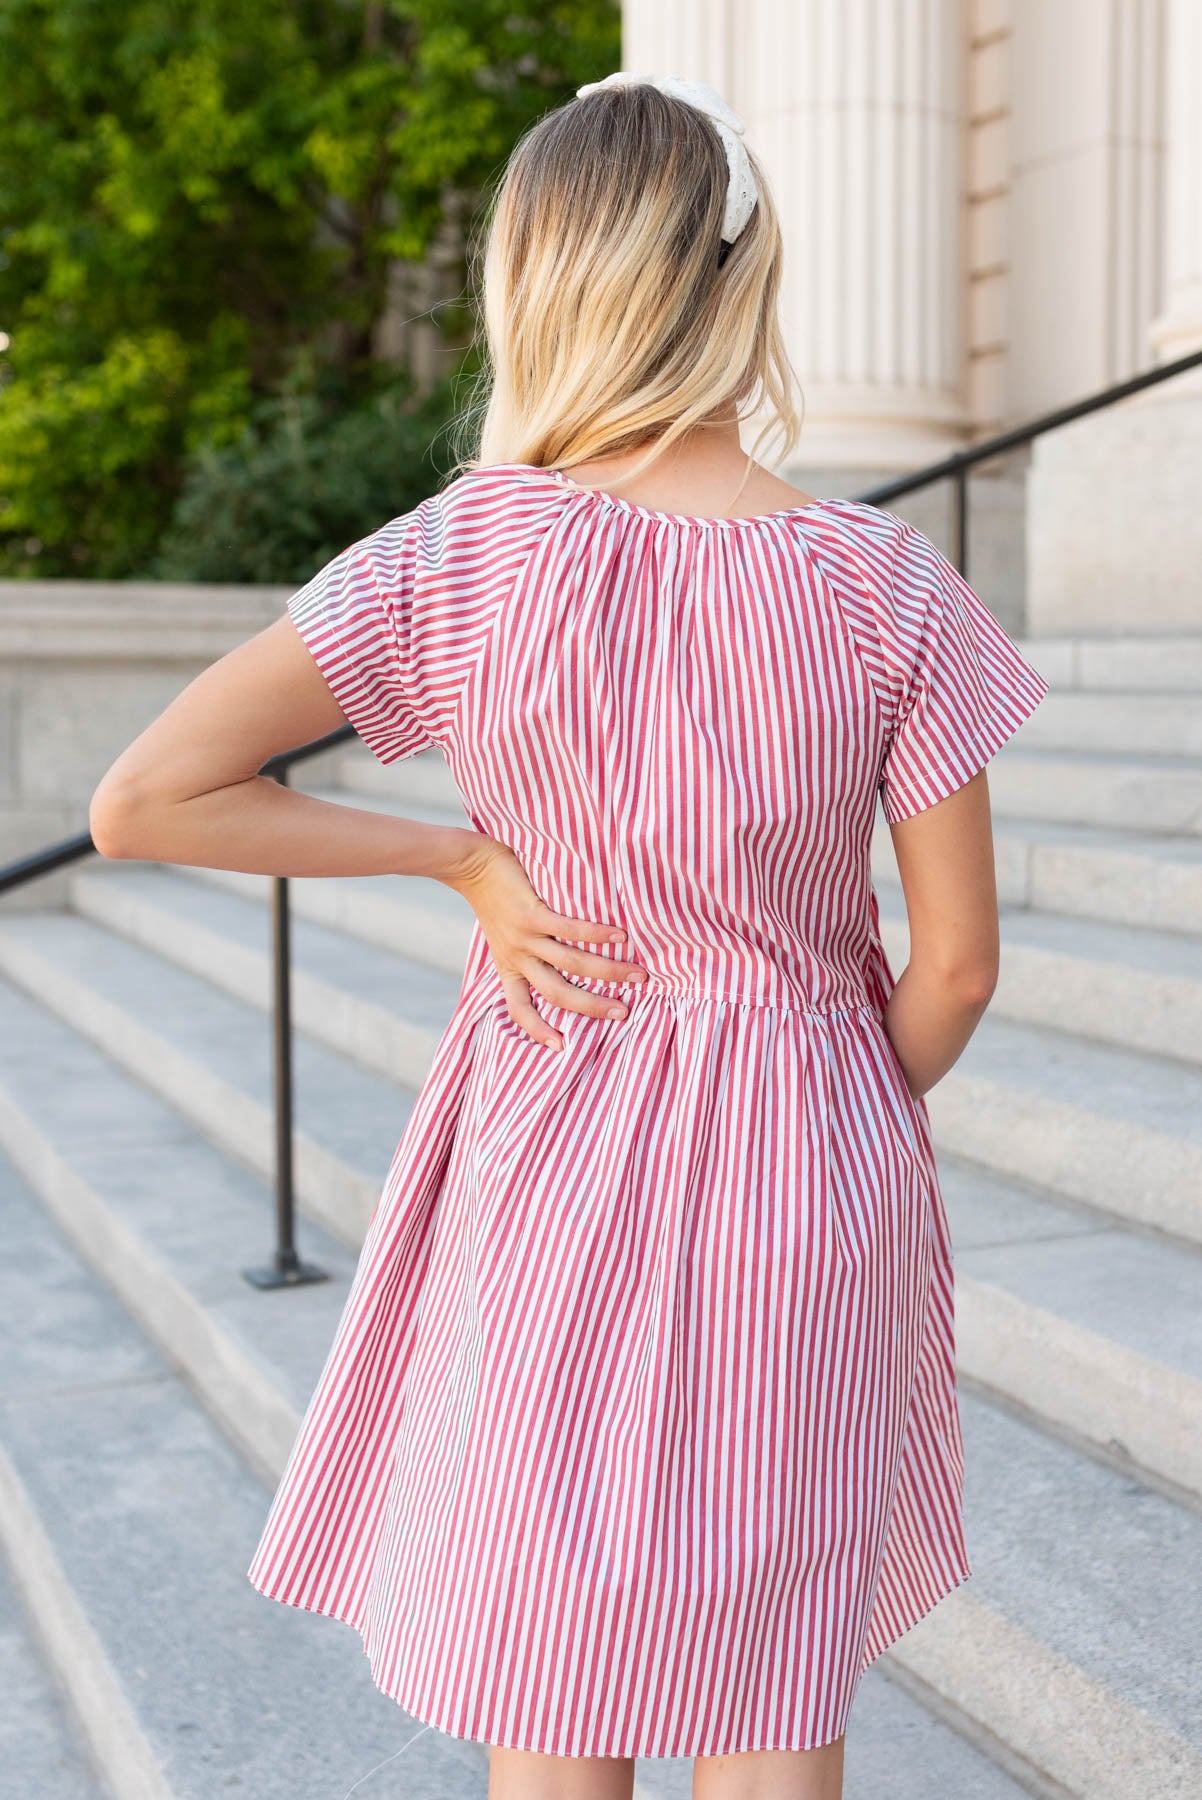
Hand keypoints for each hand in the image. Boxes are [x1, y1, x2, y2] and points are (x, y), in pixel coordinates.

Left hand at [443, 833, 646, 1050]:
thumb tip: (569, 963)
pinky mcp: (531, 913)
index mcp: (508, 967)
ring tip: (637, 975)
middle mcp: (517, 957)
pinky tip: (621, 936)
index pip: (519, 1009)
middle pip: (558, 993)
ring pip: (571, 964)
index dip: (538, 1030)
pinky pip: (569, 929)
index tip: (561, 1047)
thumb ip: (528, 952)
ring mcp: (524, 937)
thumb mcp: (503, 937)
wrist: (471, 865)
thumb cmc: (494, 899)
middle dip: (593, 1007)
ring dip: (607, 972)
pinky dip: (598, 935)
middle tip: (624, 1012)